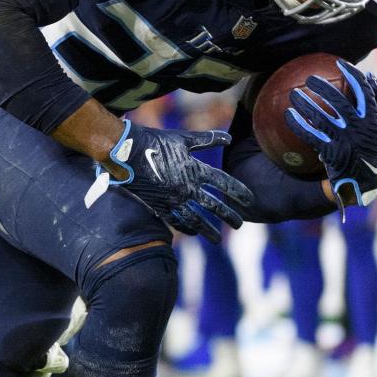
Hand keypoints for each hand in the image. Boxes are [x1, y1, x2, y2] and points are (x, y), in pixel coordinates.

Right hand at [101, 119, 252, 241]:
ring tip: (218, 238)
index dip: (238, 192)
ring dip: (209, 230)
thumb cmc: (155, 141)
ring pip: (196, 219)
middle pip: (214, 206)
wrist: (126, 152)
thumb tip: (228, 138)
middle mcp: (187, 187)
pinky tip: (194, 233)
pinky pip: (176, 221)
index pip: (224, 183)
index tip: (250, 200)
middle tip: (239, 224)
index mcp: (194, 169)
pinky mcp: (159, 205)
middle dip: (229, 216)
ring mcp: (173, 199)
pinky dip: (187, 228)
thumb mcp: (182, 138)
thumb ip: (206, 139)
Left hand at [284, 60, 376, 208]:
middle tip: (310, 78)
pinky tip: (288, 115)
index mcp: (374, 122)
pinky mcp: (332, 154)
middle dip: (324, 87)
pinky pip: (311, 136)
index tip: (340, 63)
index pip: (365, 93)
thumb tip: (373, 79)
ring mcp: (346, 142)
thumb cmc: (372, 153)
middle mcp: (360, 130)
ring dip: (306, 104)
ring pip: (322, 118)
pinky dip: (299, 124)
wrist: (364, 186)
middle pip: (341, 102)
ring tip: (293, 94)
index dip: (353, 75)